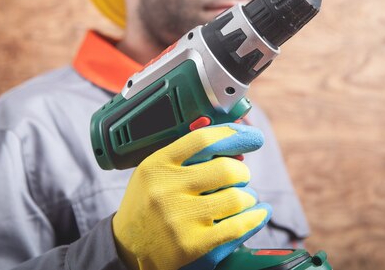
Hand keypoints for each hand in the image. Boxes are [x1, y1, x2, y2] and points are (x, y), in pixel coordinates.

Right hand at [112, 123, 270, 269]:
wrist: (127, 249)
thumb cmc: (149, 205)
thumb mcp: (155, 172)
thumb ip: (188, 157)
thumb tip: (236, 146)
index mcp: (157, 166)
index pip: (203, 140)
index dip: (234, 135)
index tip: (252, 137)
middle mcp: (166, 191)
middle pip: (226, 169)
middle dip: (242, 172)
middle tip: (240, 178)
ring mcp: (180, 220)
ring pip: (237, 198)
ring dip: (247, 197)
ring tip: (240, 200)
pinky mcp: (194, 246)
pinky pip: (239, 226)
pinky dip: (255, 217)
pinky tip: (257, 213)